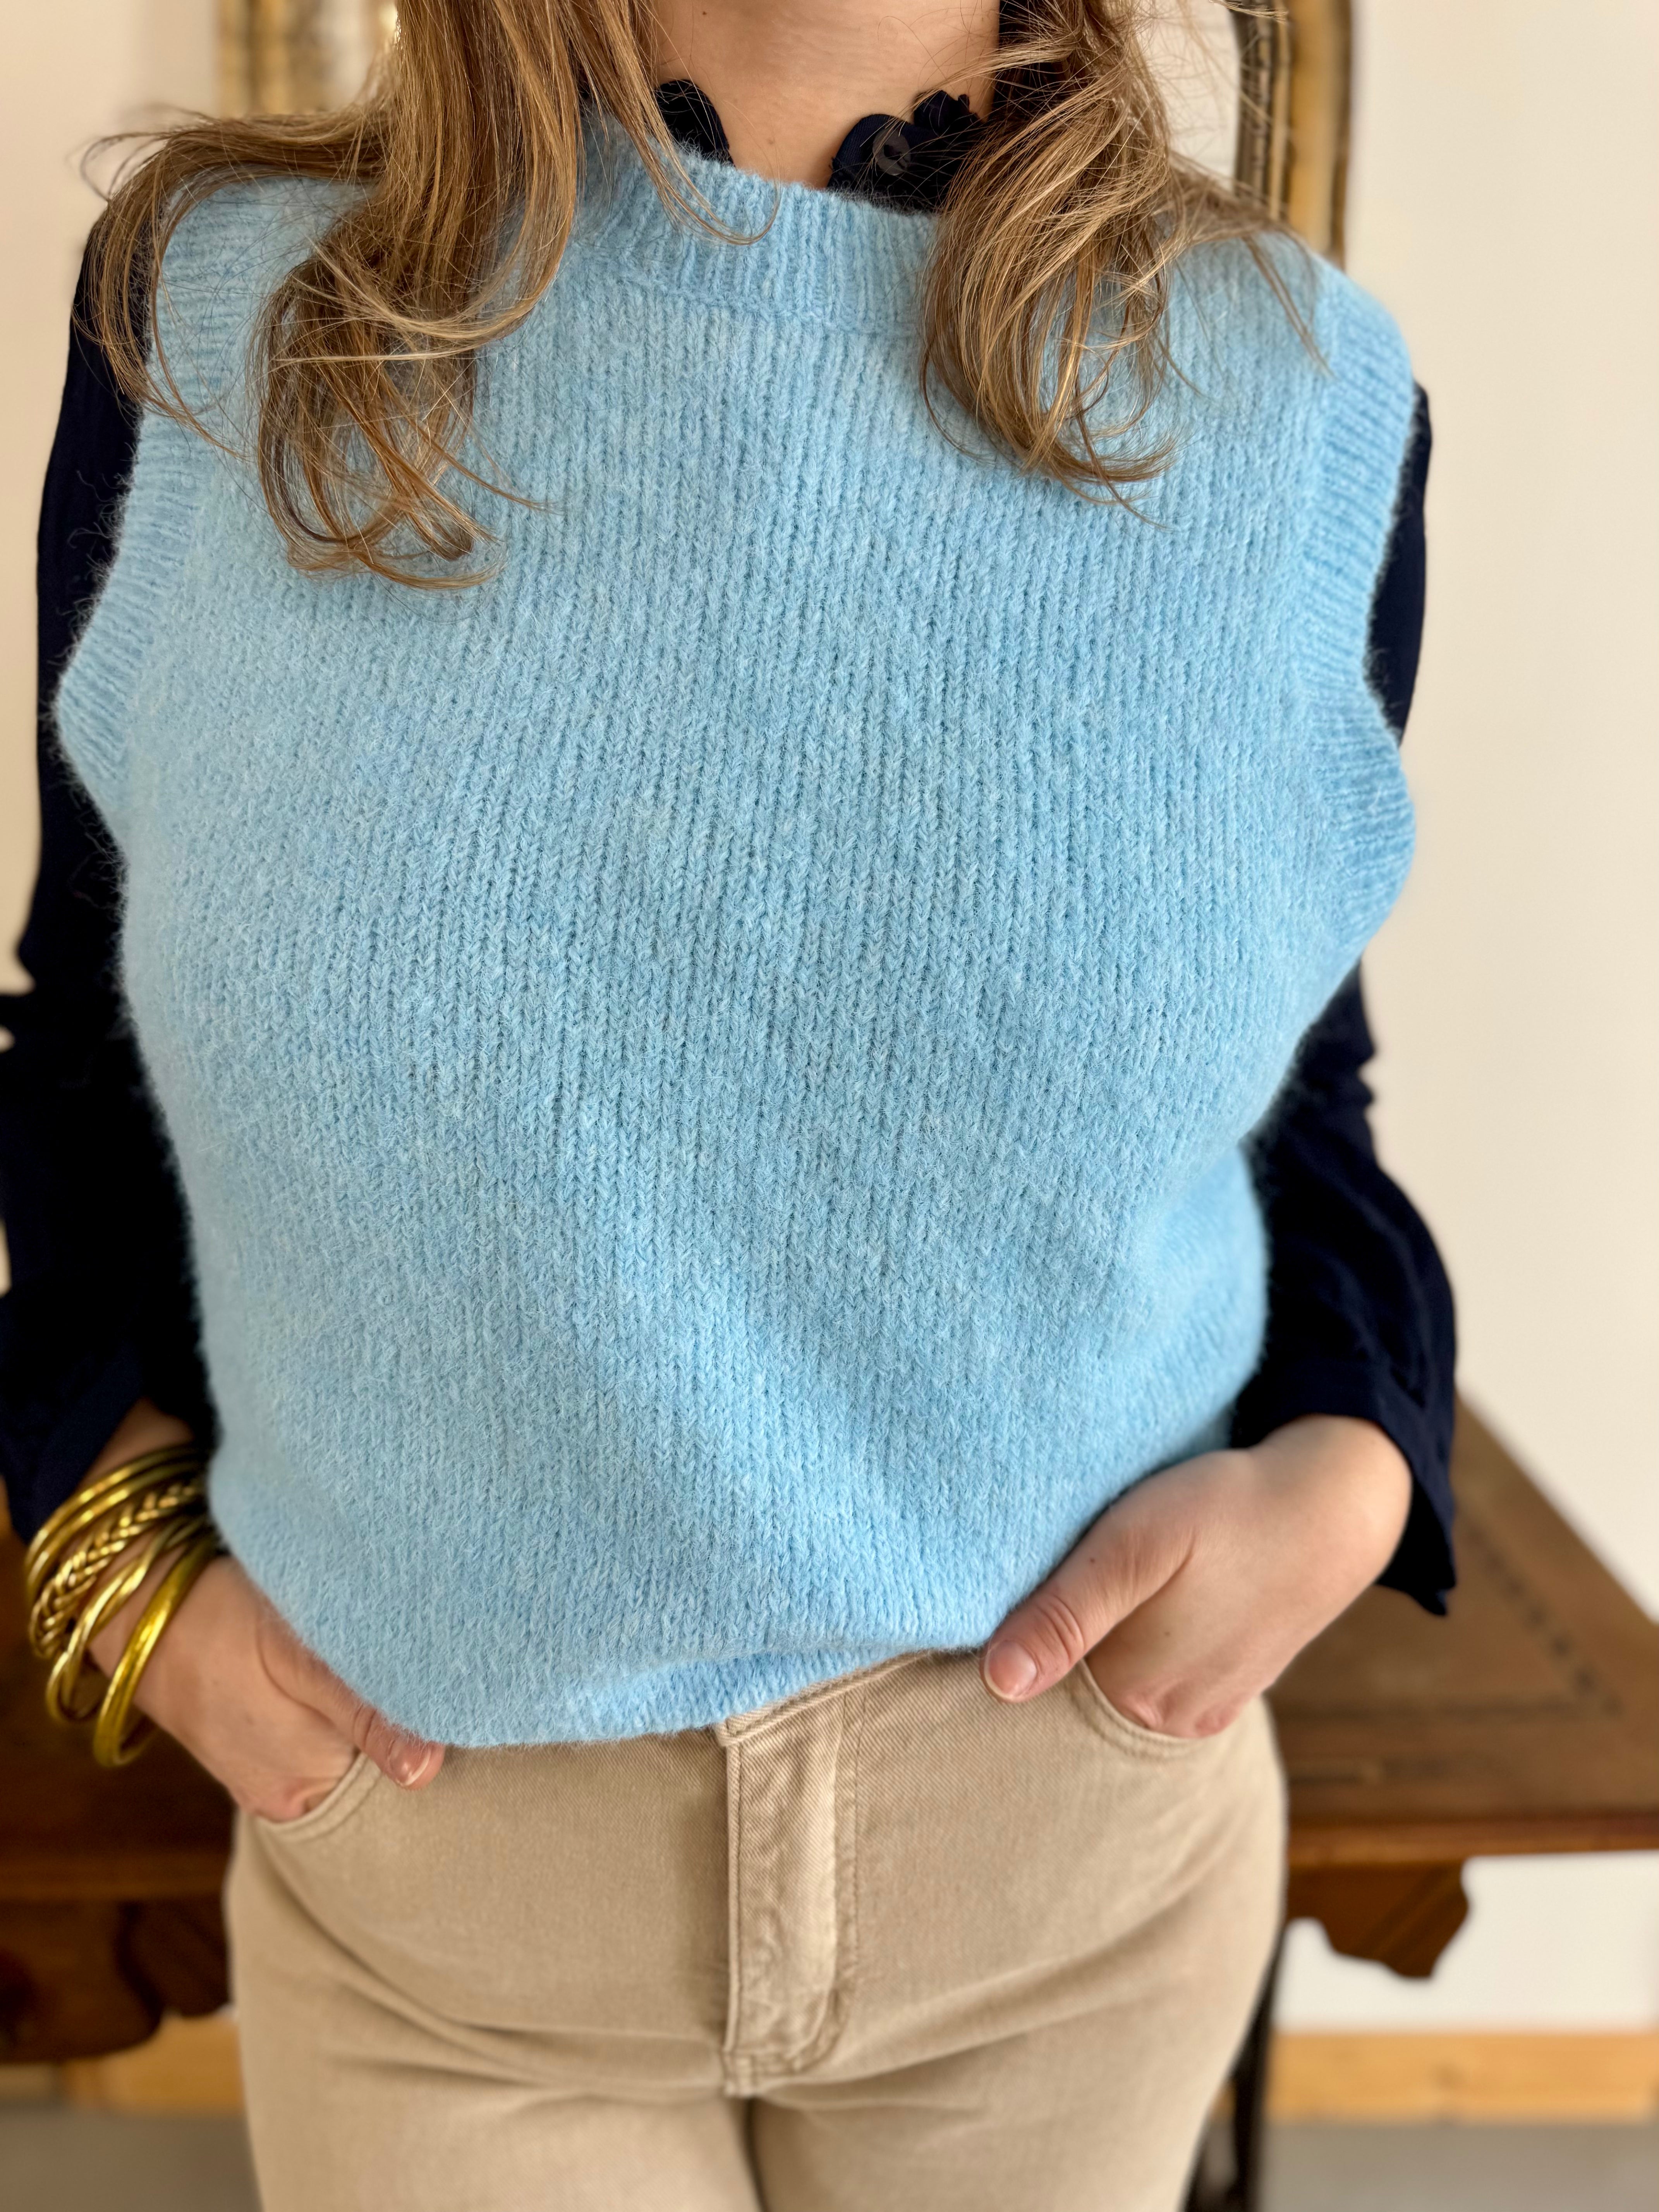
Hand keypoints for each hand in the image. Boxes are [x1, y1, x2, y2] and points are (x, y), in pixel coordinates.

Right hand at [77, 1401, 444, 1820]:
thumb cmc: (216, 1618)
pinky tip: (347, 1657)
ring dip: (374, 1699)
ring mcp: (271, 1766)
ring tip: (393, 1650)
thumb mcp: (296, 1656)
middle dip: (407, 1715)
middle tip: (439, 1657)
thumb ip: (361, 1711)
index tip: (465, 1687)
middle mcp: (290, 1792)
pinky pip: (318, 1726)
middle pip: (376, 1761)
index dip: (431, 1731)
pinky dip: (339, 1695)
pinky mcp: (259, 1735)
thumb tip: (426, 1769)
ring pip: (349, 1739)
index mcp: (303, 1788)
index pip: (396, 1773)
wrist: (135, 1599)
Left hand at [979, 1416, 1412, 1737]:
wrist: (1333, 1507)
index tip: (1022, 1588)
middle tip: (1079, 1570)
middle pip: (1081, 1686)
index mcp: (1134, 1692)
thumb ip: (1065, 1614)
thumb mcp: (1135, 1544)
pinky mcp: (1231, 1689)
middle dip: (1065, 1640)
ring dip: (1110, 1640)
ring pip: (1124, 1681)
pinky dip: (1150, 1645)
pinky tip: (1160, 1603)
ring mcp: (1205, 1709)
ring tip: (1124, 1582)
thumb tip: (998, 1682)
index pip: (1039, 1684)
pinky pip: (1166, 1678)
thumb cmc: (1227, 1511)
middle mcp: (1168, 1718)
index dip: (1021, 1635)